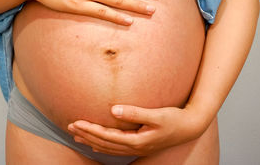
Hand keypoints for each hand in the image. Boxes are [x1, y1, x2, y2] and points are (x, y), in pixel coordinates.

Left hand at [67, 105, 207, 155]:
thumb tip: (113, 110)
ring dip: (91, 140)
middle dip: (86, 135)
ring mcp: (137, 148)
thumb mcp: (157, 115)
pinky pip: (116, 148)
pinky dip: (103, 146)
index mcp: (137, 140)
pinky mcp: (140, 145)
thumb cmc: (174, 119)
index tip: (76, 122)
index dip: (90, 129)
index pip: (107, 137)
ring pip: (108, 148)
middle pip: (104, 143)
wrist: (190, 128)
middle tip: (69, 127)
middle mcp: (135, 147)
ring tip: (76, 136)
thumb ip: (135, 113)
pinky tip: (96, 142)